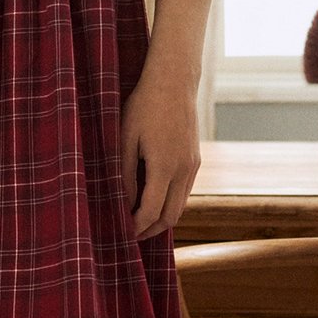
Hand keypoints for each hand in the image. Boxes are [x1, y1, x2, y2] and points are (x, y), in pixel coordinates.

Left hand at [120, 52, 200, 240]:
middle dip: (150, 230)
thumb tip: (125, 203)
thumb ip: (125, 174)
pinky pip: (184, 192)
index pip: (151, 212)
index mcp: (164, 167)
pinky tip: (153, 200)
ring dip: (161, 219)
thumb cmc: (144, 106)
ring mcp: (192, 166)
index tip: (121, 232)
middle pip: (170, 217)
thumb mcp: (125, 138)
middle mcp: (183, 170)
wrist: (173, 82)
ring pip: (180, 207)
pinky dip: (170, 203)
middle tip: (130, 235)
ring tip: (140, 222)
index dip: (136, 227)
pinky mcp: (195, 160)